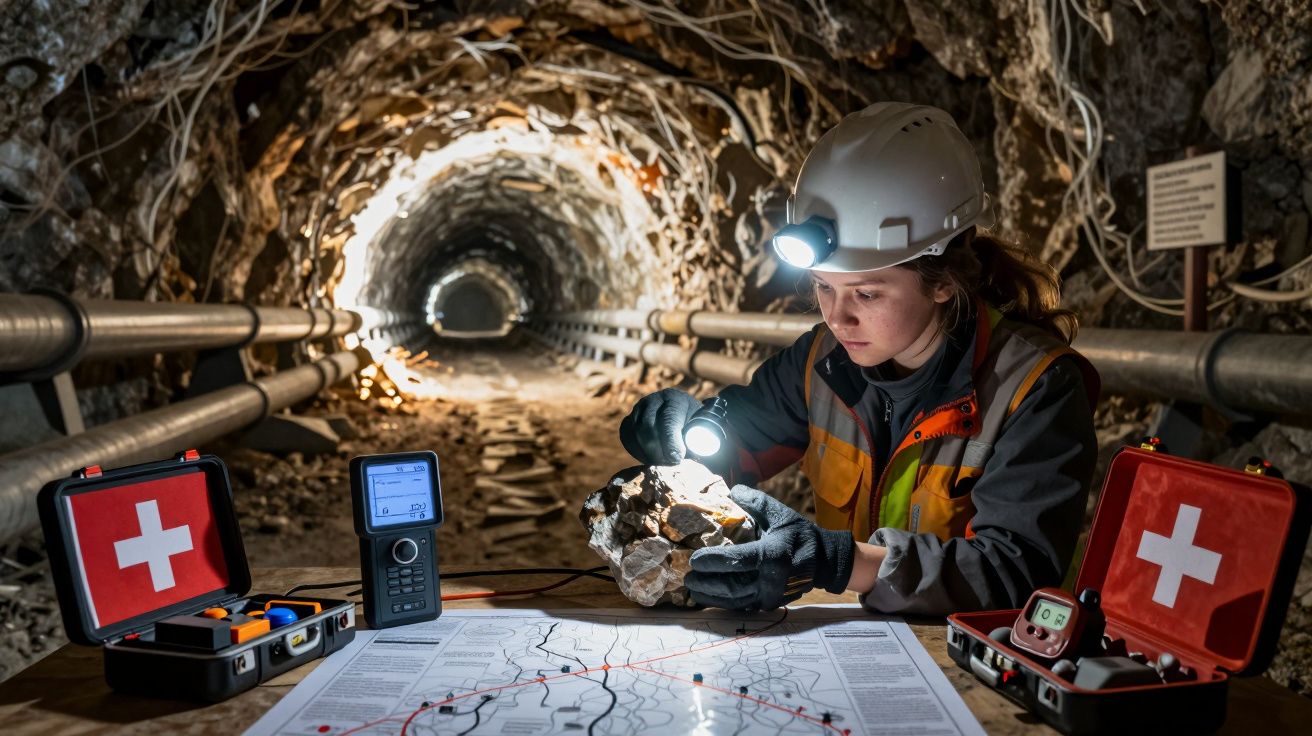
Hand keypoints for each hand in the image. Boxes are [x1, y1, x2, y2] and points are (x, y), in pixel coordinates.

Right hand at [618, 388, 702, 464]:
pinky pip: (627, 437)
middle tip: (669, 464)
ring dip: (647, 453)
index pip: (668, 419)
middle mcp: (655, 400)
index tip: (676, 458)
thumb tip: (693, 454)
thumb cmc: (697, 429)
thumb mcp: (704, 431)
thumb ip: (700, 440)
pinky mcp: (629, 419)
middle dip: (657, 450)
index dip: (670, 441)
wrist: (684, 421)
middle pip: (648, 426)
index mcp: (676, 399)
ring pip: (636, 433)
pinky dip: (636, 451)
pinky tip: (649, 458)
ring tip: (662, 462)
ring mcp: (639, 408)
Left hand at [684, 486, 854, 610]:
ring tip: (692, 590)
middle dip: (707, 583)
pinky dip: (724, 603)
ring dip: (711, 597)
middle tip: (687, 577)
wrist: (824, 561)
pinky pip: (743, 606)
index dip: (713, 561)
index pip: (737, 560)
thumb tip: (733, 490)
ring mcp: (771, 595)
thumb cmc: (800, 535)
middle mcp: (771, 579)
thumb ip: (756, 502)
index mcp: (772, 555)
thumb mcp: (780, 514)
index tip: (694, 559)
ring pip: (735, 601)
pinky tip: (710, 597)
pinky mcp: (771, 604)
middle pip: (732, 586)